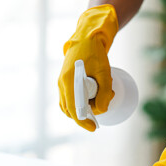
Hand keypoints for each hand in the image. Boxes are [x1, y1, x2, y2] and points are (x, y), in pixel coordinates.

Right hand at [58, 4, 118, 130]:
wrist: (87, 37)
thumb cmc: (96, 52)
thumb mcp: (104, 72)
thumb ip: (104, 92)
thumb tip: (102, 110)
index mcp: (68, 81)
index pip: (74, 109)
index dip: (83, 121)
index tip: (94, 128)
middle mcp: (62, 83)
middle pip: (70, 109)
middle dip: (86, 114)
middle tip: (103, 107)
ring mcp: (61, 83)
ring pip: (69, 105)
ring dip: (83, 108)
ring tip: (99, 99)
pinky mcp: (64, 81)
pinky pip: (69, 98)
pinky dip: (79, 103)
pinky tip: (91, 99)